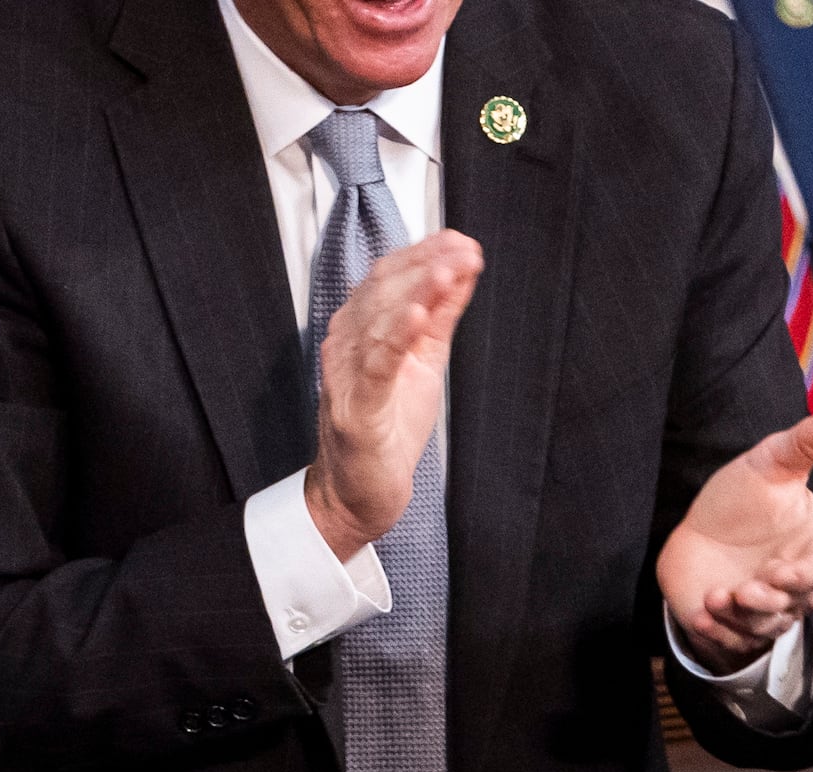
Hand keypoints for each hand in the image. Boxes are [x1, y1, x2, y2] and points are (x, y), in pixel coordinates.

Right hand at [305, 229, 483, 562]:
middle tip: (463, 250)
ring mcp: (348, 376)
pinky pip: (375, 366)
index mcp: (363, 329)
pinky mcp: (356, 409)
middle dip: (425, 265)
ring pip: (378, 321)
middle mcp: (348, 344)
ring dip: (416, 291)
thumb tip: (464, 268)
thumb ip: (441, 314)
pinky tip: (418, 316)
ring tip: (447, 271)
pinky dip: (396, 337)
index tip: (461, 240)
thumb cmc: (388, 426)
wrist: (361, 491)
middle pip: (382, 290)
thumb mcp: (425, 359)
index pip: (390, 276)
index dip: (424, 253)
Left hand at [656, 404, 812, 668]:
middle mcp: (795, 587)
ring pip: (764, 628)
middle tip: (746, 590)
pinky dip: (717, 634)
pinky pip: (732, 641)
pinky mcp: (734, 626)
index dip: (806, 579)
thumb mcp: (773, 461)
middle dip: (770, 603)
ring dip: (742, 618)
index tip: (782, 573)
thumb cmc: (744, 494)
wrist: (699, 525)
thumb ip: (808, 442)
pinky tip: (700, 615)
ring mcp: (765, 610)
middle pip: (794, 607)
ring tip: (717, 597)